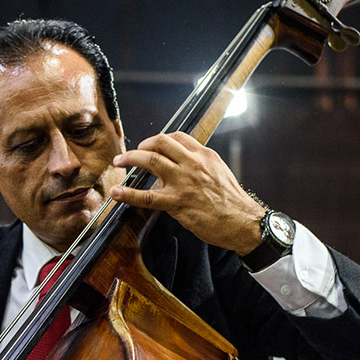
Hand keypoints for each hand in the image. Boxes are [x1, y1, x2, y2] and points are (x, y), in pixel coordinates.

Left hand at [110, 131, 264, 254]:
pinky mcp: (177, 202)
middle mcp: (192, 163)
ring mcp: (183, 182)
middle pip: (160, 142)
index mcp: (204, 155)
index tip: (150, 145)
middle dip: (141, 145)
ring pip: (150, 161)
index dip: (158, 140)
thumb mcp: (219, 172)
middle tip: (131, 154)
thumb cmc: (232, 202)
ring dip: (130, 159)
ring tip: (119, 162)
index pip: (177, 137)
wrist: (242, 222)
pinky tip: (117, 193)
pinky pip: (147, 197)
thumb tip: (183, 165)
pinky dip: (128, 194)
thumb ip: (201, 165)